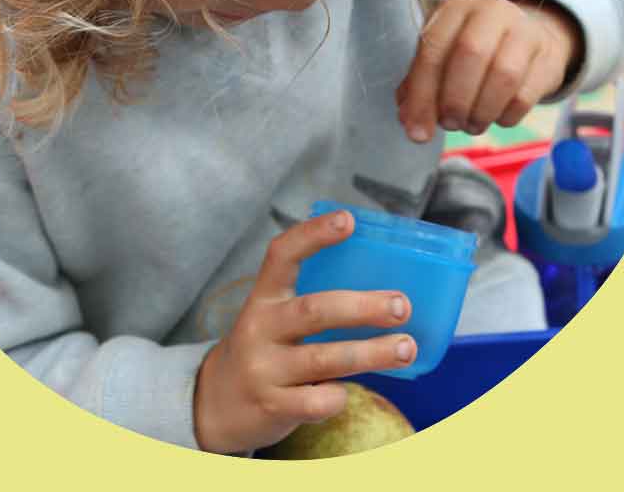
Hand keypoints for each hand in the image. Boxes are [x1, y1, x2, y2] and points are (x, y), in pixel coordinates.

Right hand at [192, 210, 416, 453]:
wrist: (216, 405)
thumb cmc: (264, 352)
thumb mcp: (274, 320)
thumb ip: (313, 307)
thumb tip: (386, 298)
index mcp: (263, 298)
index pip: (282, 255)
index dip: (313, 234)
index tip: (348, 220)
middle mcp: (260, 328)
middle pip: (314, 311)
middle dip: (363, 306)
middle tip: (402, 305)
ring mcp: (263, 369)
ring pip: (325, 358)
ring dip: (372, 353)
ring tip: (407, 347)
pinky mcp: (271, 405)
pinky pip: (317, 401)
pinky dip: (340, 396)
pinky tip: (348, 391)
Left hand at [397, 0, 582, 141]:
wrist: (527, 39)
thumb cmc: (471, 54)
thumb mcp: (441, 59)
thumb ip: (419, 89)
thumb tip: (413, 126)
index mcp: (454, 9)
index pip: (433, 48)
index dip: (422, 94)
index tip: (418, 131)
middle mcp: (490, 11)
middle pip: (471, 53)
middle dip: (455, 100)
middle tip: (450, 124)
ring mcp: (524, 31)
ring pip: (504, 75)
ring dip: (481, 111)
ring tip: (471, 124)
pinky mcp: (548, 57)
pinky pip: (525, 95)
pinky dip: (506, 116)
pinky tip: (496, 117)